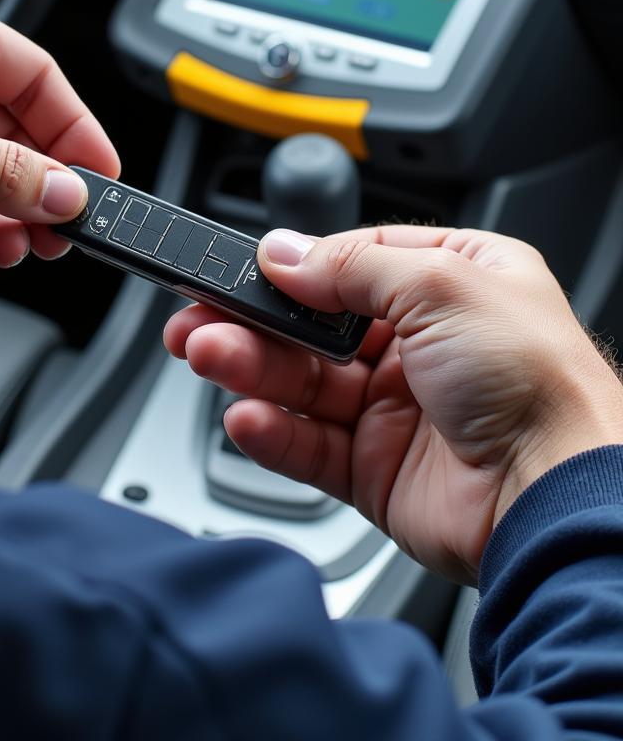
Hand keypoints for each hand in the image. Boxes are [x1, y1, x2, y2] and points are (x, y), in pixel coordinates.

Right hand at [165, 225, 622, 582]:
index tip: (238, 269)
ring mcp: (395, 408)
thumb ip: (351, 265)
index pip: (350, 264)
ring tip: (208, 355)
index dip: (292, 268)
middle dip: (250, 320)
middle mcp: (421, 343)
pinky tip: (247, 417)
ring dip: (249, 368)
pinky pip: (307, 443)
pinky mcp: (374, 468)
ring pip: (300, 383)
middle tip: (197, 317)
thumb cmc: (537, 386)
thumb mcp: (441, 284)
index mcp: (451, 284)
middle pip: (311, 326)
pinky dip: (272, 432)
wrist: (558, 501)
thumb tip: (284, 253)